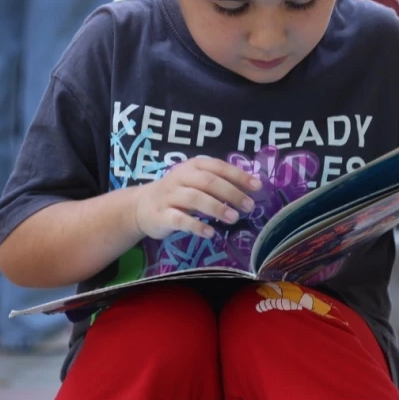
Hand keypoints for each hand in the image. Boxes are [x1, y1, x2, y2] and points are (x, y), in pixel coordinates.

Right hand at [134, 157, 261, 240]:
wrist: (141, 207)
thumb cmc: (177, 193)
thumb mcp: (195, 181)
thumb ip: (218, 182)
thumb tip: (251, 186)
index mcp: (192, 166)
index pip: (218, 166)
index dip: (238, 175)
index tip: (257, 187)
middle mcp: (180, 178)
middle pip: (208, 181)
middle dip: (231, 193)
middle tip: (249, 206)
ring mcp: (169, 196)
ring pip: (195, 198)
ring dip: (216, 208)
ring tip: (234, 218)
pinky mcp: (161, 215)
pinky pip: (180, 219)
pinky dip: (196, 225)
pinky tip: (210, 233)